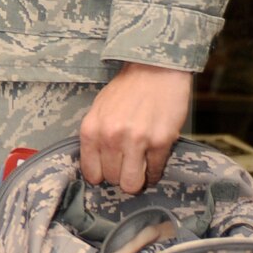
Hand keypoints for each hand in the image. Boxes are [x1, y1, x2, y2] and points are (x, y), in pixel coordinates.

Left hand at [79, 63, 191, 193]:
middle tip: (127, 165)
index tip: (109, 170)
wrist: (156, 69)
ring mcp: (136, 141)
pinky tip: (153, 161)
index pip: (91, 173)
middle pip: (112, 179)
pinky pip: (154, 172)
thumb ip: (95, 137)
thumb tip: (97, 165)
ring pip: (132, 183)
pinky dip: (154, 172)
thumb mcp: (99, 110)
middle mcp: (111, 137)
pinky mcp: (160, 142)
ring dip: (137, 179)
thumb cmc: (127, 89)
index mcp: (92, 130)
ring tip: (140, 169)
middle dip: (120, 175)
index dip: (102, 175)